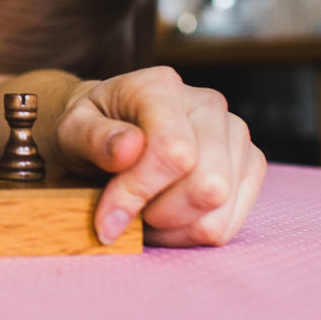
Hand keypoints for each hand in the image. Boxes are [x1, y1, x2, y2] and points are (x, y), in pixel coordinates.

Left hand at [53, 66, 265, 246]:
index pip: (172, 150)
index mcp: (160, 86)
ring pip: (220, 209)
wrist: (111, 129)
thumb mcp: (72, 130)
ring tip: (144, 211)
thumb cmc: (91, 129)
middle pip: (208, 185)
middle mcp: (207, 104)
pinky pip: (230, 222)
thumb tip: (129, 147)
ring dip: (174, 227)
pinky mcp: (249, 165)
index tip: (106, 219)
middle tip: (127, 211)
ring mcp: (235, 134)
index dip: (138, 192)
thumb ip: (94, 137)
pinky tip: (167, 217)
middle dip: (159, 213)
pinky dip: (192, 232)